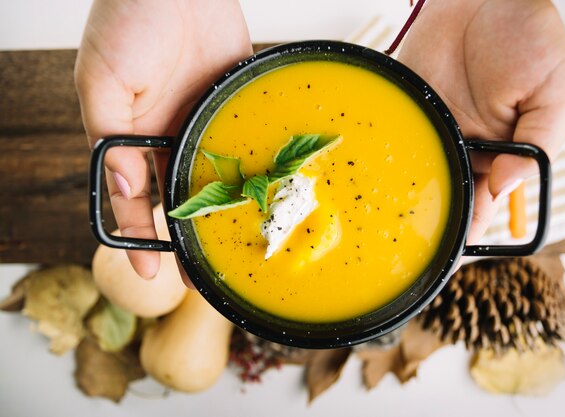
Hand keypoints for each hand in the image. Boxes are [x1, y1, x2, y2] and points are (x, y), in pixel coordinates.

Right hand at [75, 0, 251, 281]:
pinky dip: (249, 167)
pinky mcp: (229, 103)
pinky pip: (240, 142)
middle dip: (188, 234)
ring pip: (211, 176)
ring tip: (238, 243)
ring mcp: (199, 121)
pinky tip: (264, 192)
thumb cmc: (127, 21)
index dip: (139, 237)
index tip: (151, 272)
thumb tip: (120, 187)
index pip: (132, 199)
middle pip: (176, 196)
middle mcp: (165, 134)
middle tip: (204, 272)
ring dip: (222, 209)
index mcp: (128, 134)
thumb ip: (111, 136)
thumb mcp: (103, 82)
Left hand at [397, 0, 564, 244]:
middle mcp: (465, 140)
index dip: (473, 223)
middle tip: (417, 246)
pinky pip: (395, 133)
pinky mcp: (409, 102)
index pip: (487, 196)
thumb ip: (537, 143)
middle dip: (434, 217)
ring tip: (388, 223)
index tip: (458, 247)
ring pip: (418, 169)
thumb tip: (507, 186)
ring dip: (405, 194)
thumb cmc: (529, 36)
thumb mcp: (555, 92)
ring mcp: (434, 122)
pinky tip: (371, 178)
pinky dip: (383, 155)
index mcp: (502, 147)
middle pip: (447, 189)